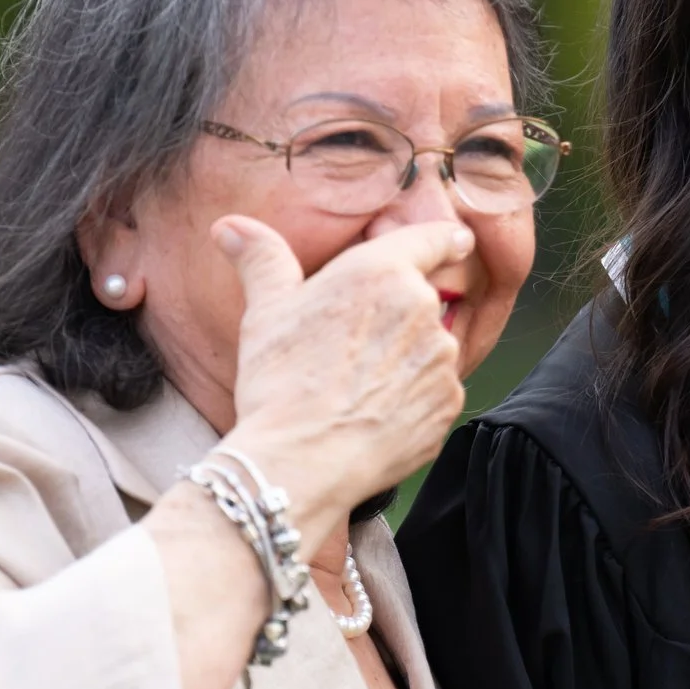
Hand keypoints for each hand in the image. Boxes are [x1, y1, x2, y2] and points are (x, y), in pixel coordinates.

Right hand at [216, 214, 471, 549]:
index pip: (434, 239)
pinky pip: (434, 392)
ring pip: (428, 348)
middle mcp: (424, 309)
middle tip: (350, 346)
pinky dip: (412, 398)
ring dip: (404, 358)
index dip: (444, 239)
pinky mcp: (449, 403)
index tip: (457, 240)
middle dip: (395, 316)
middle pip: (421, 301)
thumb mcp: (265, 312)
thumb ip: (262, 261)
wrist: (302, 460)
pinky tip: (373, 413)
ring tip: (355, 386)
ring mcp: (443, 359)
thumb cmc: (280, 382)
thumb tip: (232, 228)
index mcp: (383, 273)